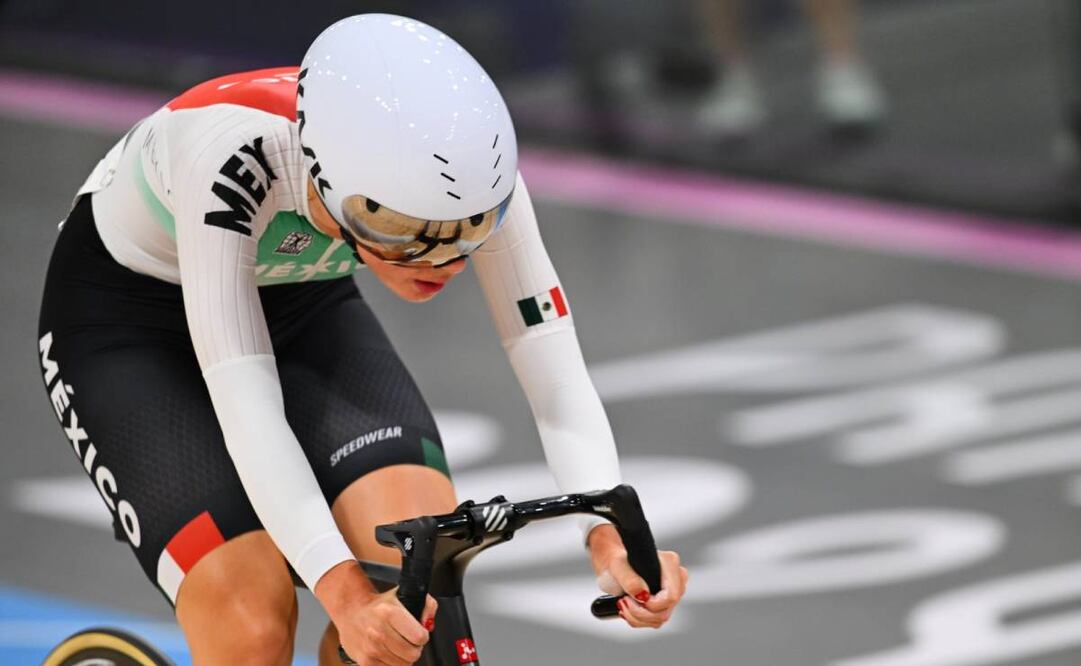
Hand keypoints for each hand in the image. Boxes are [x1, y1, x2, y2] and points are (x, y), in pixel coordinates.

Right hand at [315, 561, 436, 664]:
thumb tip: (429, 623)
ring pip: (404, 665)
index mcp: (389, 613)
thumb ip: (426, 606)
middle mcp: (378, 632)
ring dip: (404, 656)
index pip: (419, 637)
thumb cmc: (378, 605)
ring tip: (396, 644)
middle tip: (408, 640)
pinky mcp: (365, 662)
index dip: (423, 636)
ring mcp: (371, 649)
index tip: (418, 633)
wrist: (351, 611)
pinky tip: (388, 651)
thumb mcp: (403, 595)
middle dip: (415, 648)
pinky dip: (393, 663)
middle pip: (413, 654)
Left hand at [588, 524, 687, 628]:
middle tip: (625, 601)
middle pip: (665, 610)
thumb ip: (629, 579)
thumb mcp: (618, 566)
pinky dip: (639, 620)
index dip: (653, 604)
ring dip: (637, 617)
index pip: (671, 596)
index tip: (635, 598)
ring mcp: (672, 593)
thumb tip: (642, 594)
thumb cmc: (620, 562)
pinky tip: (629, 609)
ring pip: (660, 619)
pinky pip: (656, 621)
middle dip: (641, 612)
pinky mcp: (665, 605)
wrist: (617, 568)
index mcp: (670, 563)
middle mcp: (676, 578)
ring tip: (624, 603)